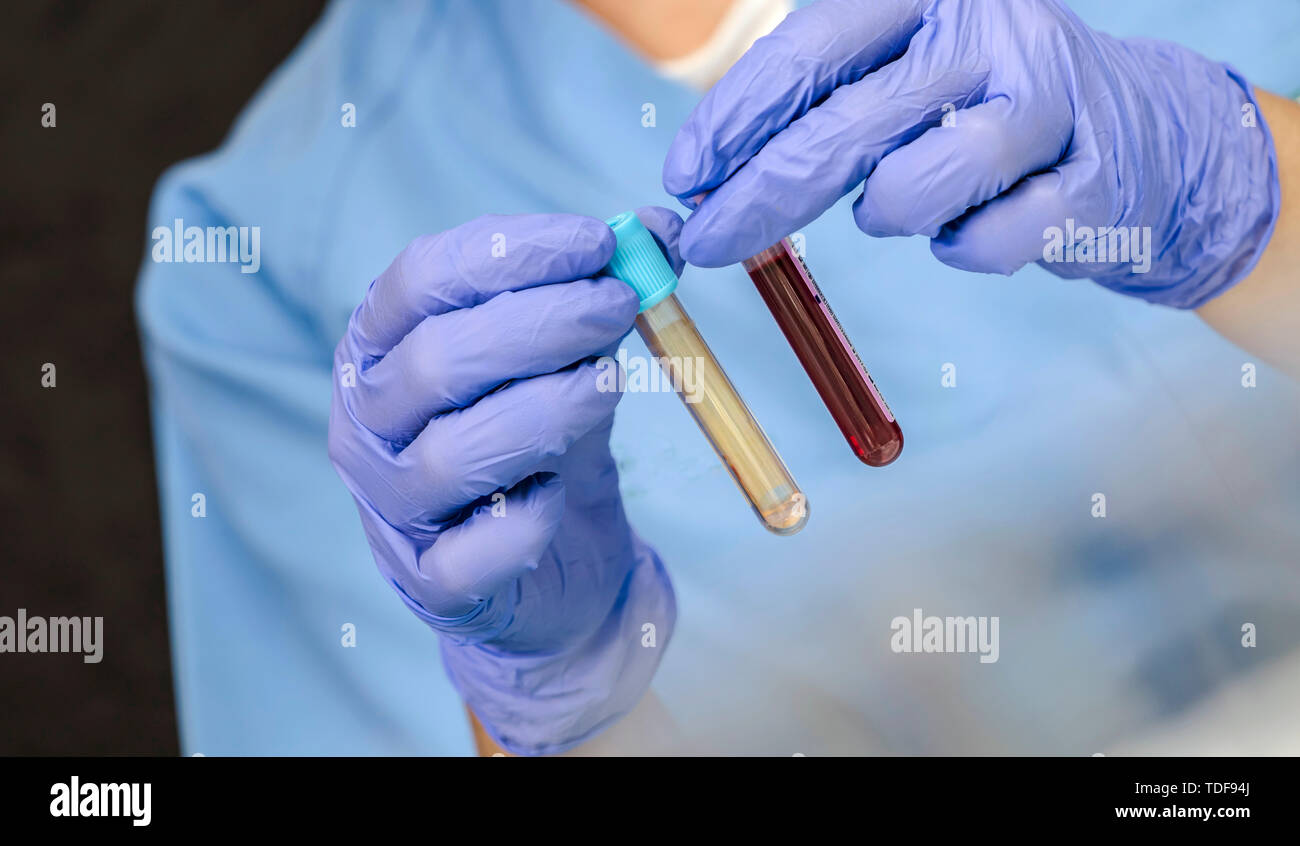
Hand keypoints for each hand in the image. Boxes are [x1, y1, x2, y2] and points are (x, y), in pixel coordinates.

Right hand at [327, 209, 682, 754]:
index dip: (509, 252)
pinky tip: (562, 491)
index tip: (597, 243)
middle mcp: (365, 424)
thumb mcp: (575, 358)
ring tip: (610, 386)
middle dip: (541, 324)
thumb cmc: (547, 444)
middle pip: (435, 360)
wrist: (553, 568)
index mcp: (381, 347)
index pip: (420, 279)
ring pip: (452, 454)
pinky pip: (476, 551)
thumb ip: (606, 296)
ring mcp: (390, 510)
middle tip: (619, 306)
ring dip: (545, 410)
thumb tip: (662, 230)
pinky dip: (529, 517)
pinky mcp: (431, 584)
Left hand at [663, 0, 1279, 307]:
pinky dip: (963, 248)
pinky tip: (982, 218)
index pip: (805, 53)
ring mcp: (1044, 103)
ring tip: (904, 199)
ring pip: (906, 194)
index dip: (733, 122)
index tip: (684, 178)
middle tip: (705, 245)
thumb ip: (820, 103)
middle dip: (755, 200)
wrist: (1145, 133)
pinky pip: (978, 246)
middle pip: (838, 131)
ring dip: (885, 215)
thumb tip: (709, 177)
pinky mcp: (1087, 181)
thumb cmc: (988, 102)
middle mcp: (985, 31)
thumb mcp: (905, 68)